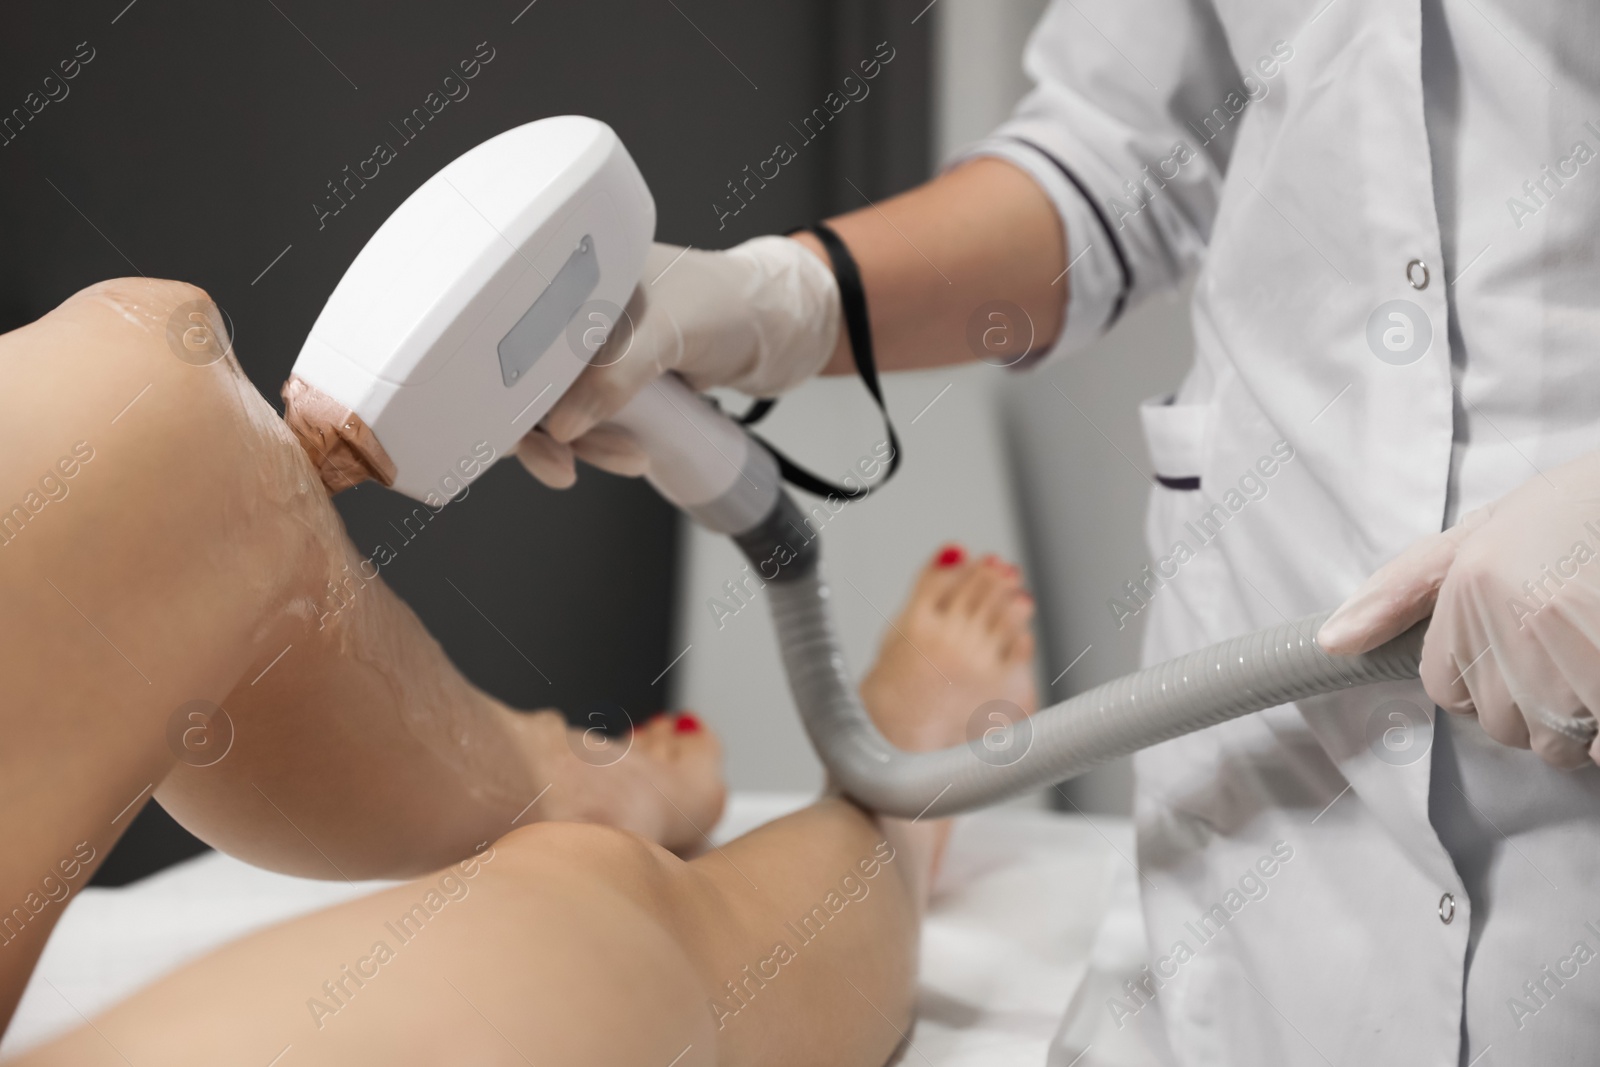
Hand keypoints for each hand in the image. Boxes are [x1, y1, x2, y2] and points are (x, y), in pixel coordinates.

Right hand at [516, 237, 839, 487]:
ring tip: (626, 457)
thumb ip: (616, 374)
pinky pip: (588, 418)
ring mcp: (594, 348)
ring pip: (558, 407)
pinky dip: (601, 443)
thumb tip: (563, 425)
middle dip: (544, 429)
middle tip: (564, 465)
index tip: (528, 429)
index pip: (513, 332)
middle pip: (526, 378)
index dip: (508, 384)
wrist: (778, 327)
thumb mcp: (670, 330)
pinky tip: (629, 453)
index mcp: (572, 275)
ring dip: (583, 443)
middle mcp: (574, 311)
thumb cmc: (731, 302)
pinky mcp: (616, 379)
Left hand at [1319, 451, 1599, 767]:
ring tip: (1593, 654)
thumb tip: (1334, 640)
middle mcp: (1514, 628)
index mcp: (1472, 589)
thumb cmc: (1578, 513)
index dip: (1481, 675)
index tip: (1515, 644)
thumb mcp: (1484, 533)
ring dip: (1577, 718)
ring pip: (1555, 743)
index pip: (1445, 689)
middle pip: (1500, 723)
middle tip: (1565, 644)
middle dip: (1531, 700)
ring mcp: (1572, 664)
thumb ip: (1404, 590)